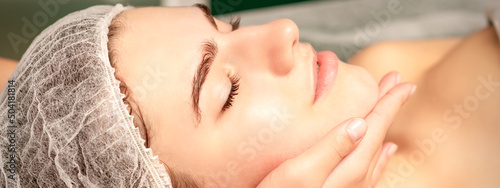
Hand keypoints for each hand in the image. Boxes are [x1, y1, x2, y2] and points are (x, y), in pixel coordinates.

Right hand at [257, 72, 414, 187]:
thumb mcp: (302, 170)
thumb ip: (332, 147)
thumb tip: (360, 124)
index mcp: (351, 166)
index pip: (376, 126)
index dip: (390, 102)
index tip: (404, 82)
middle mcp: (358, 177)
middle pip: (380, 134)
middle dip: (390, 107)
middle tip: (400, 83)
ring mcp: (354, 187)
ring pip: (377, 148)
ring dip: (384, 124)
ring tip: (391, 106)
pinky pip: (373, 168)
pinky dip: (381, 154)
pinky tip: (386, 151)